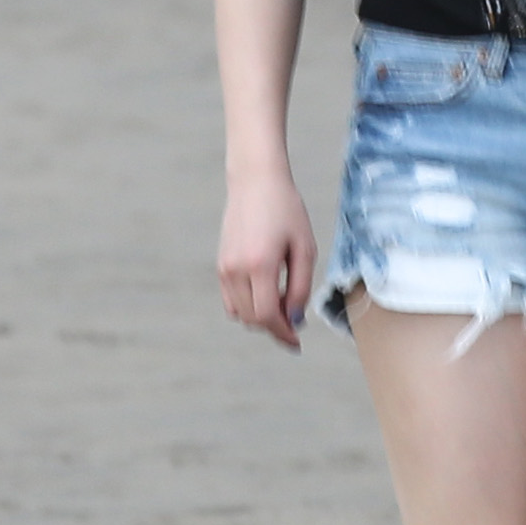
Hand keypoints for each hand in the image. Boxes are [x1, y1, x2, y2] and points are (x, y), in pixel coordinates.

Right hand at [217, 167, 321, 347]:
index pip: (268, 316)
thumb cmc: (286, 211)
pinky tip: (266, 295)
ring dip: (261, 317)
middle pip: (253, 319)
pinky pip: (231, 301)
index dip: (284, 334)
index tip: (297, 342)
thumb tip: (294, 319)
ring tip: (283, 305)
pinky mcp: (220, 264)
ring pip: (240, 313)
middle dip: (275, 327)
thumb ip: (300, 287)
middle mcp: (236, 270)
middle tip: (296, 321)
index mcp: (260, 265)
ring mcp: (224, 268)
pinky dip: (247, 306)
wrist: (256, 182)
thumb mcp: (304, 248)